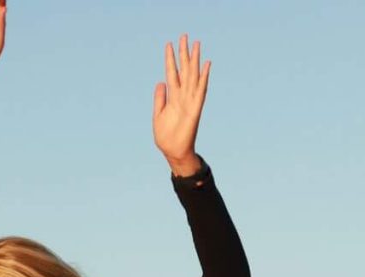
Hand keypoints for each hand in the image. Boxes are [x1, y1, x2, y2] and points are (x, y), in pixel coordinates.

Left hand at [153, 35, 209, 174]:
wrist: (174, 152)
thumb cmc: (166, 136)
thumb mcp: (158, 115)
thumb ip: (159, 99)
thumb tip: (161, 82)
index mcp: (172, 97)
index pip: (172, 73)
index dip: (170, 59)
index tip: (169, 44)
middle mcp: (182, 96)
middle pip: (184, 70)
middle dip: (184, 53)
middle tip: (184, 35)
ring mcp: (189, 101)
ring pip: (192, 76)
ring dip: (194, 60)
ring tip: (196, 43)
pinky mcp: (196, 108)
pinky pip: (201, 90)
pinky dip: (204, 77)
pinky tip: (206, 64)